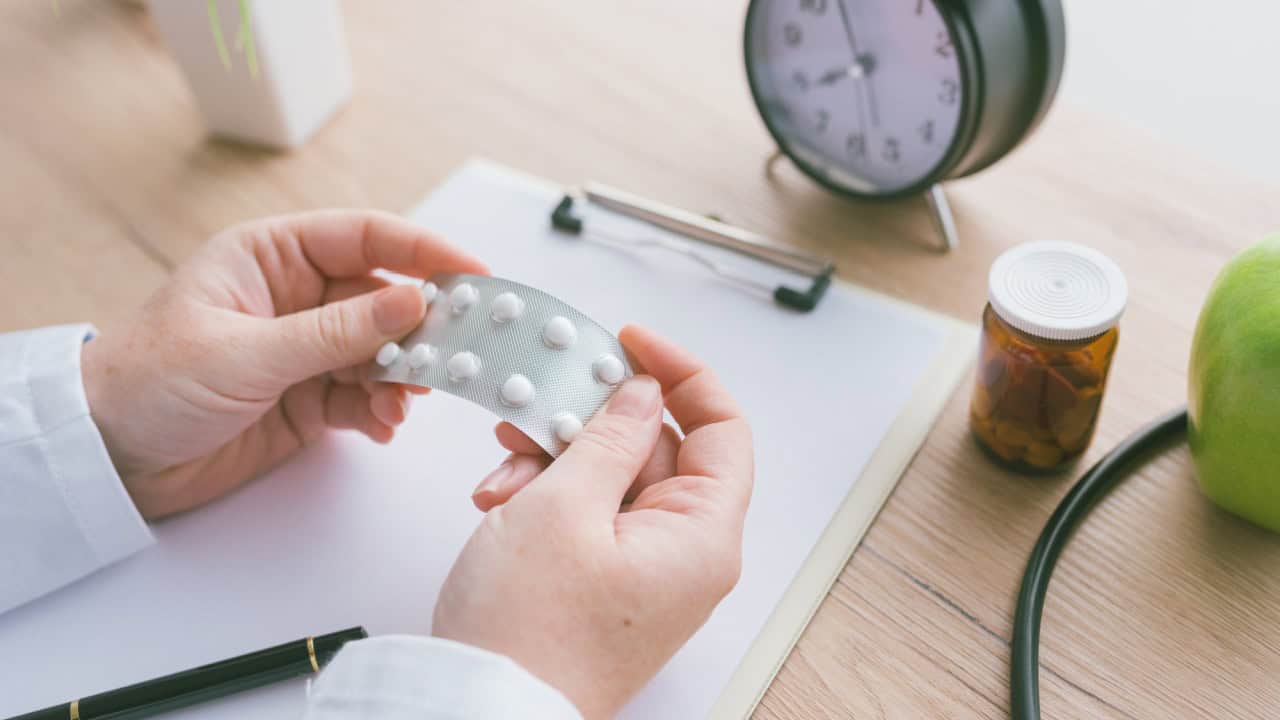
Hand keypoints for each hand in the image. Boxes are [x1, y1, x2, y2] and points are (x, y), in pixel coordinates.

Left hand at [81, 210, 486, 517]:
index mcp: (272, 257)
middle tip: (457, 353)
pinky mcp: (307, 400)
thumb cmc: (150, 382)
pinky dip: (380, 412)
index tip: (474, 274)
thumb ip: (335, 332)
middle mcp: (295, 297)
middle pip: (383, 299)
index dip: (424, 252)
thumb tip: (412, 304)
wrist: (107, 460)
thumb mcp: (246, 351)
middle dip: (421, 328)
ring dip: (402, 378)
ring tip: (405, 402)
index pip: (366, 238)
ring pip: (380, 353)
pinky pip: (363, 398)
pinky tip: (381, 426)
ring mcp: (304, 350)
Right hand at [433, 326, 753, 718]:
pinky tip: (502, 500)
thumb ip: (609, 436)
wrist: (477, 712)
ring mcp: (646, 572)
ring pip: (614, 480)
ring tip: (505, 466)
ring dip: (557, 459)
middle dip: (589, 421)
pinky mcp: (607, 584)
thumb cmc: (527, 631)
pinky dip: (548, 497)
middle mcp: (685, 555)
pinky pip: (590, 516)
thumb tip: (643, 392)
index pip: (722, 428)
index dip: (680, 374)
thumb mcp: (564, 505)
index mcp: (702, 536)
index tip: (629, 343)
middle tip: (536, 404)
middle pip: (658, 450)